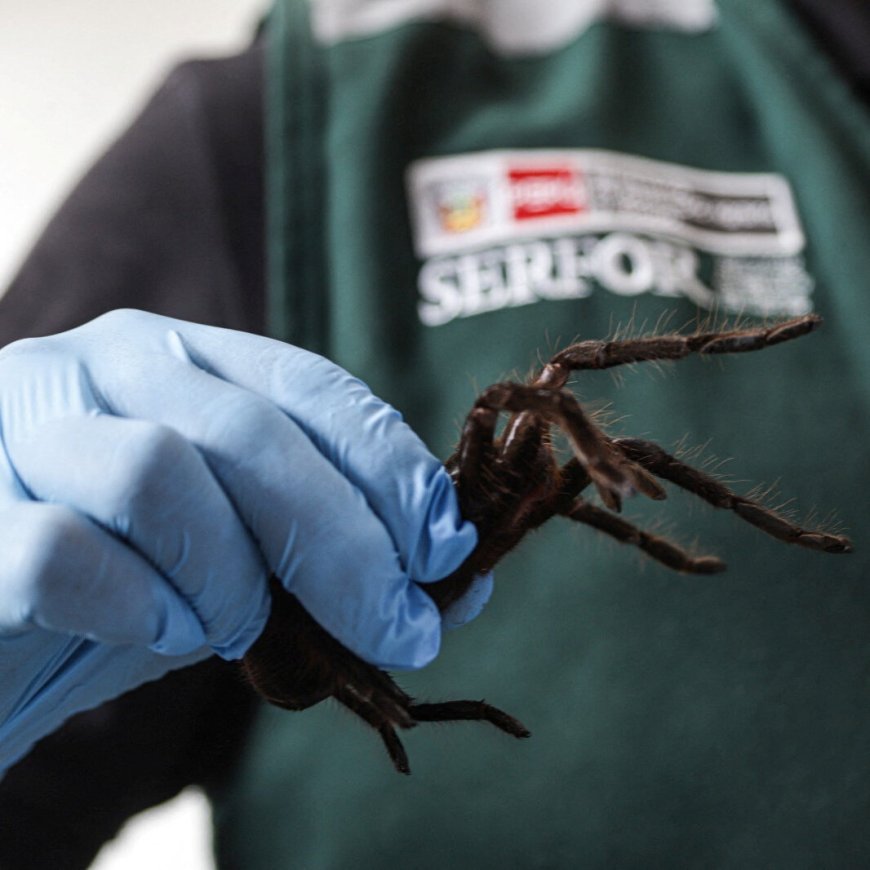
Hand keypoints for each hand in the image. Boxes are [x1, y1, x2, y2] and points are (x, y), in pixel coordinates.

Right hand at [0, 309, 477, 770]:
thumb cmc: (121, 582)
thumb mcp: (241, 556)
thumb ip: (334, 555)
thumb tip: (467, 582)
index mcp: (176, 358)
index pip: (309, 387)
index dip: (391, 467)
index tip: (447, 550)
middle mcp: (94, 367)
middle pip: (251, 434)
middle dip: (347, 544)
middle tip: (400, 628)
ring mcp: (14, 428)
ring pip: (159, 474)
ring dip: (230, 577)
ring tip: (235, 627)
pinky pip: (64, 553)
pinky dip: (138, 608)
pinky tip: (157, 631)